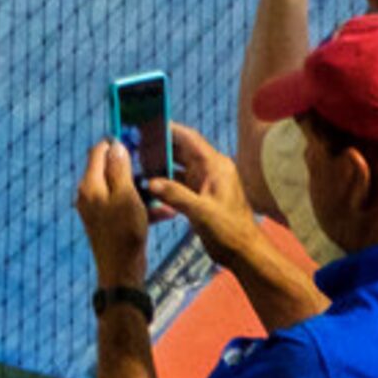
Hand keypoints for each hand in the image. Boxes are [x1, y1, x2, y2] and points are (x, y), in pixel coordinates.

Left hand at [76, 139, 150, 286]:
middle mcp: (89, 194)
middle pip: (110, 169)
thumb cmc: (124, 233)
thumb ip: (120, 170)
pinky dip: (143, 207)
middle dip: (134, 168)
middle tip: (155, 166)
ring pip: (122, 189)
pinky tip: (165, 212)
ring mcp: (97, 209)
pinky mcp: (108, 222)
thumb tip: (115, 145)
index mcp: (90, 185)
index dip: (117, 143)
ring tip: (164, 193)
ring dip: (144, 190)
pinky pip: (125, 206)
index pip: (98, 152)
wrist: (121, 272)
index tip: (137, 142)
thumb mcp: (126, 197)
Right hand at [142, 124, 254, 267]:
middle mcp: (210, 170)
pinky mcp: (199, 196)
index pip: (189, 138)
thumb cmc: (229, 230)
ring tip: (136, 162)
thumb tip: (150, 182)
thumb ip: (176, 195)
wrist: (243, 252)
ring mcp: (205, 183)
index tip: (146, 124)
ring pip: (178, 166)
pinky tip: (146, 184)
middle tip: (134, 143)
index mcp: (215, 166)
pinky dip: (163, 181)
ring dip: (159, 165)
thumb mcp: (202, 212)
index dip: (168, 129)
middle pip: (181, 150)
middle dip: (159, 146)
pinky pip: (178, 182)